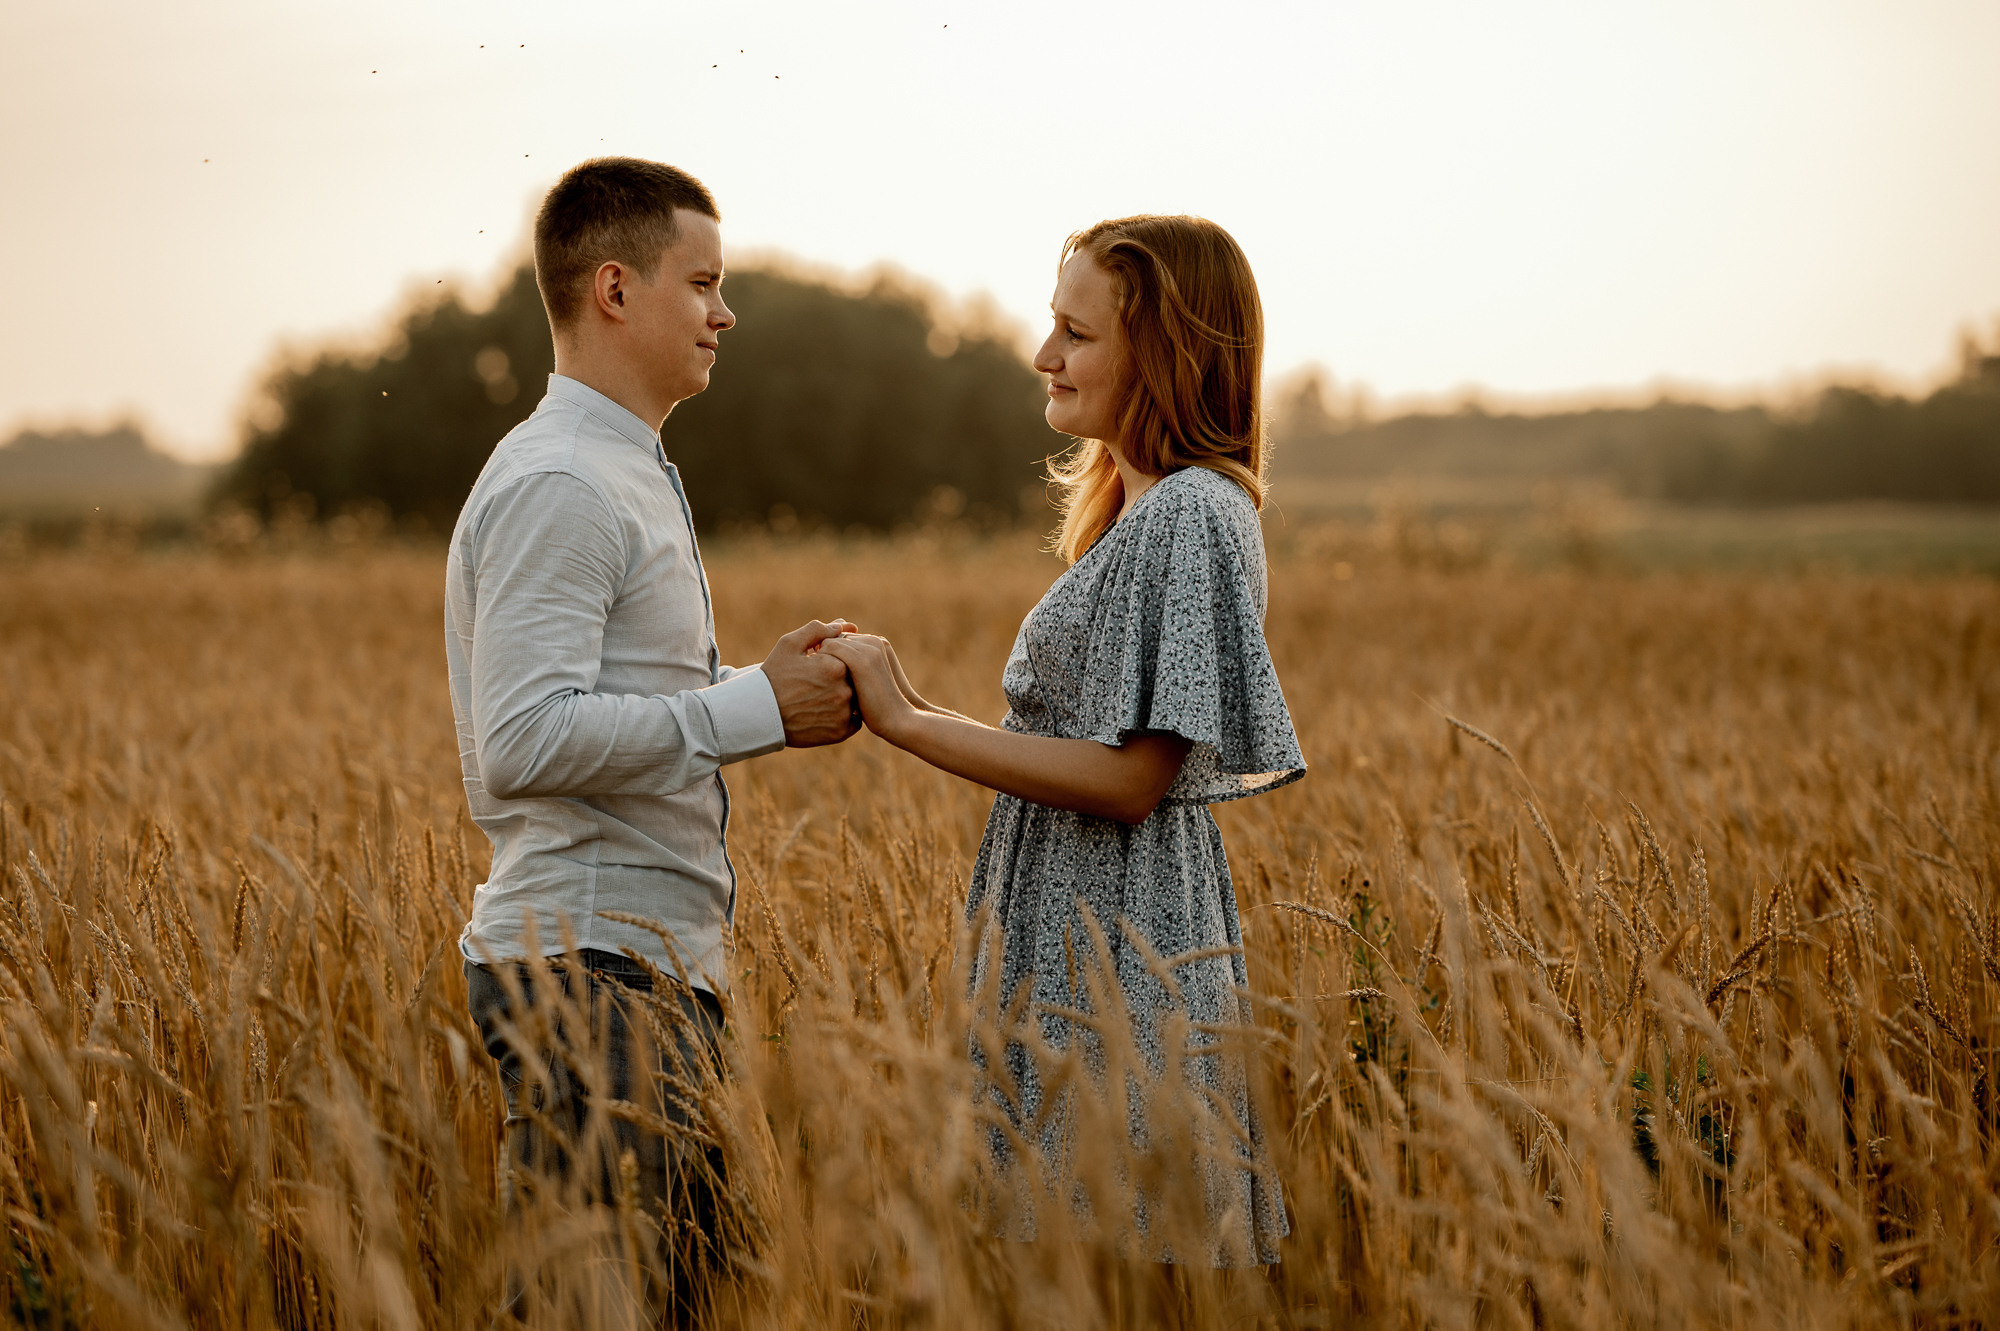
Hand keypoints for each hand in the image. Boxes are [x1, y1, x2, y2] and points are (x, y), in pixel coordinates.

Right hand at [761, 619, 860, 746]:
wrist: (758, 714)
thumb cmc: (773, 675)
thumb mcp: (790, 644)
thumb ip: (818, 630)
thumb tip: (845, 625)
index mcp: (835, 666)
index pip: (847, 657)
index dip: (831, 660)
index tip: (814, 666)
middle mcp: (843, 691)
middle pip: (853, 678)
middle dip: (839, 678)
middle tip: (814, 685)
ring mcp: (843, 714)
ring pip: (855, 699)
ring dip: (844, 697)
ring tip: (818, 698)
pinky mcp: (840, 732)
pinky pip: (854, 720)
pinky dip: (845, 716)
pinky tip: (825, 712)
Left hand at [819, 634, 919, 740]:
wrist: (897, 719)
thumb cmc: (876, 705)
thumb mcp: (863, 682)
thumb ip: (850, 667)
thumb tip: (829, 661)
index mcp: (877, 642)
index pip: (841, 638)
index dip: (827, 653)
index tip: (817, 671)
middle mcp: (873, 640)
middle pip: (834, 638)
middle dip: (822, 653)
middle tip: (812, 674)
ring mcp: (869, 649)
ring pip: (830, 642)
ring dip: (819, 657)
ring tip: (813, 678)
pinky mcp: (861, 660)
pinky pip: (830, 649)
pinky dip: (819, 660)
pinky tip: (816, 680)